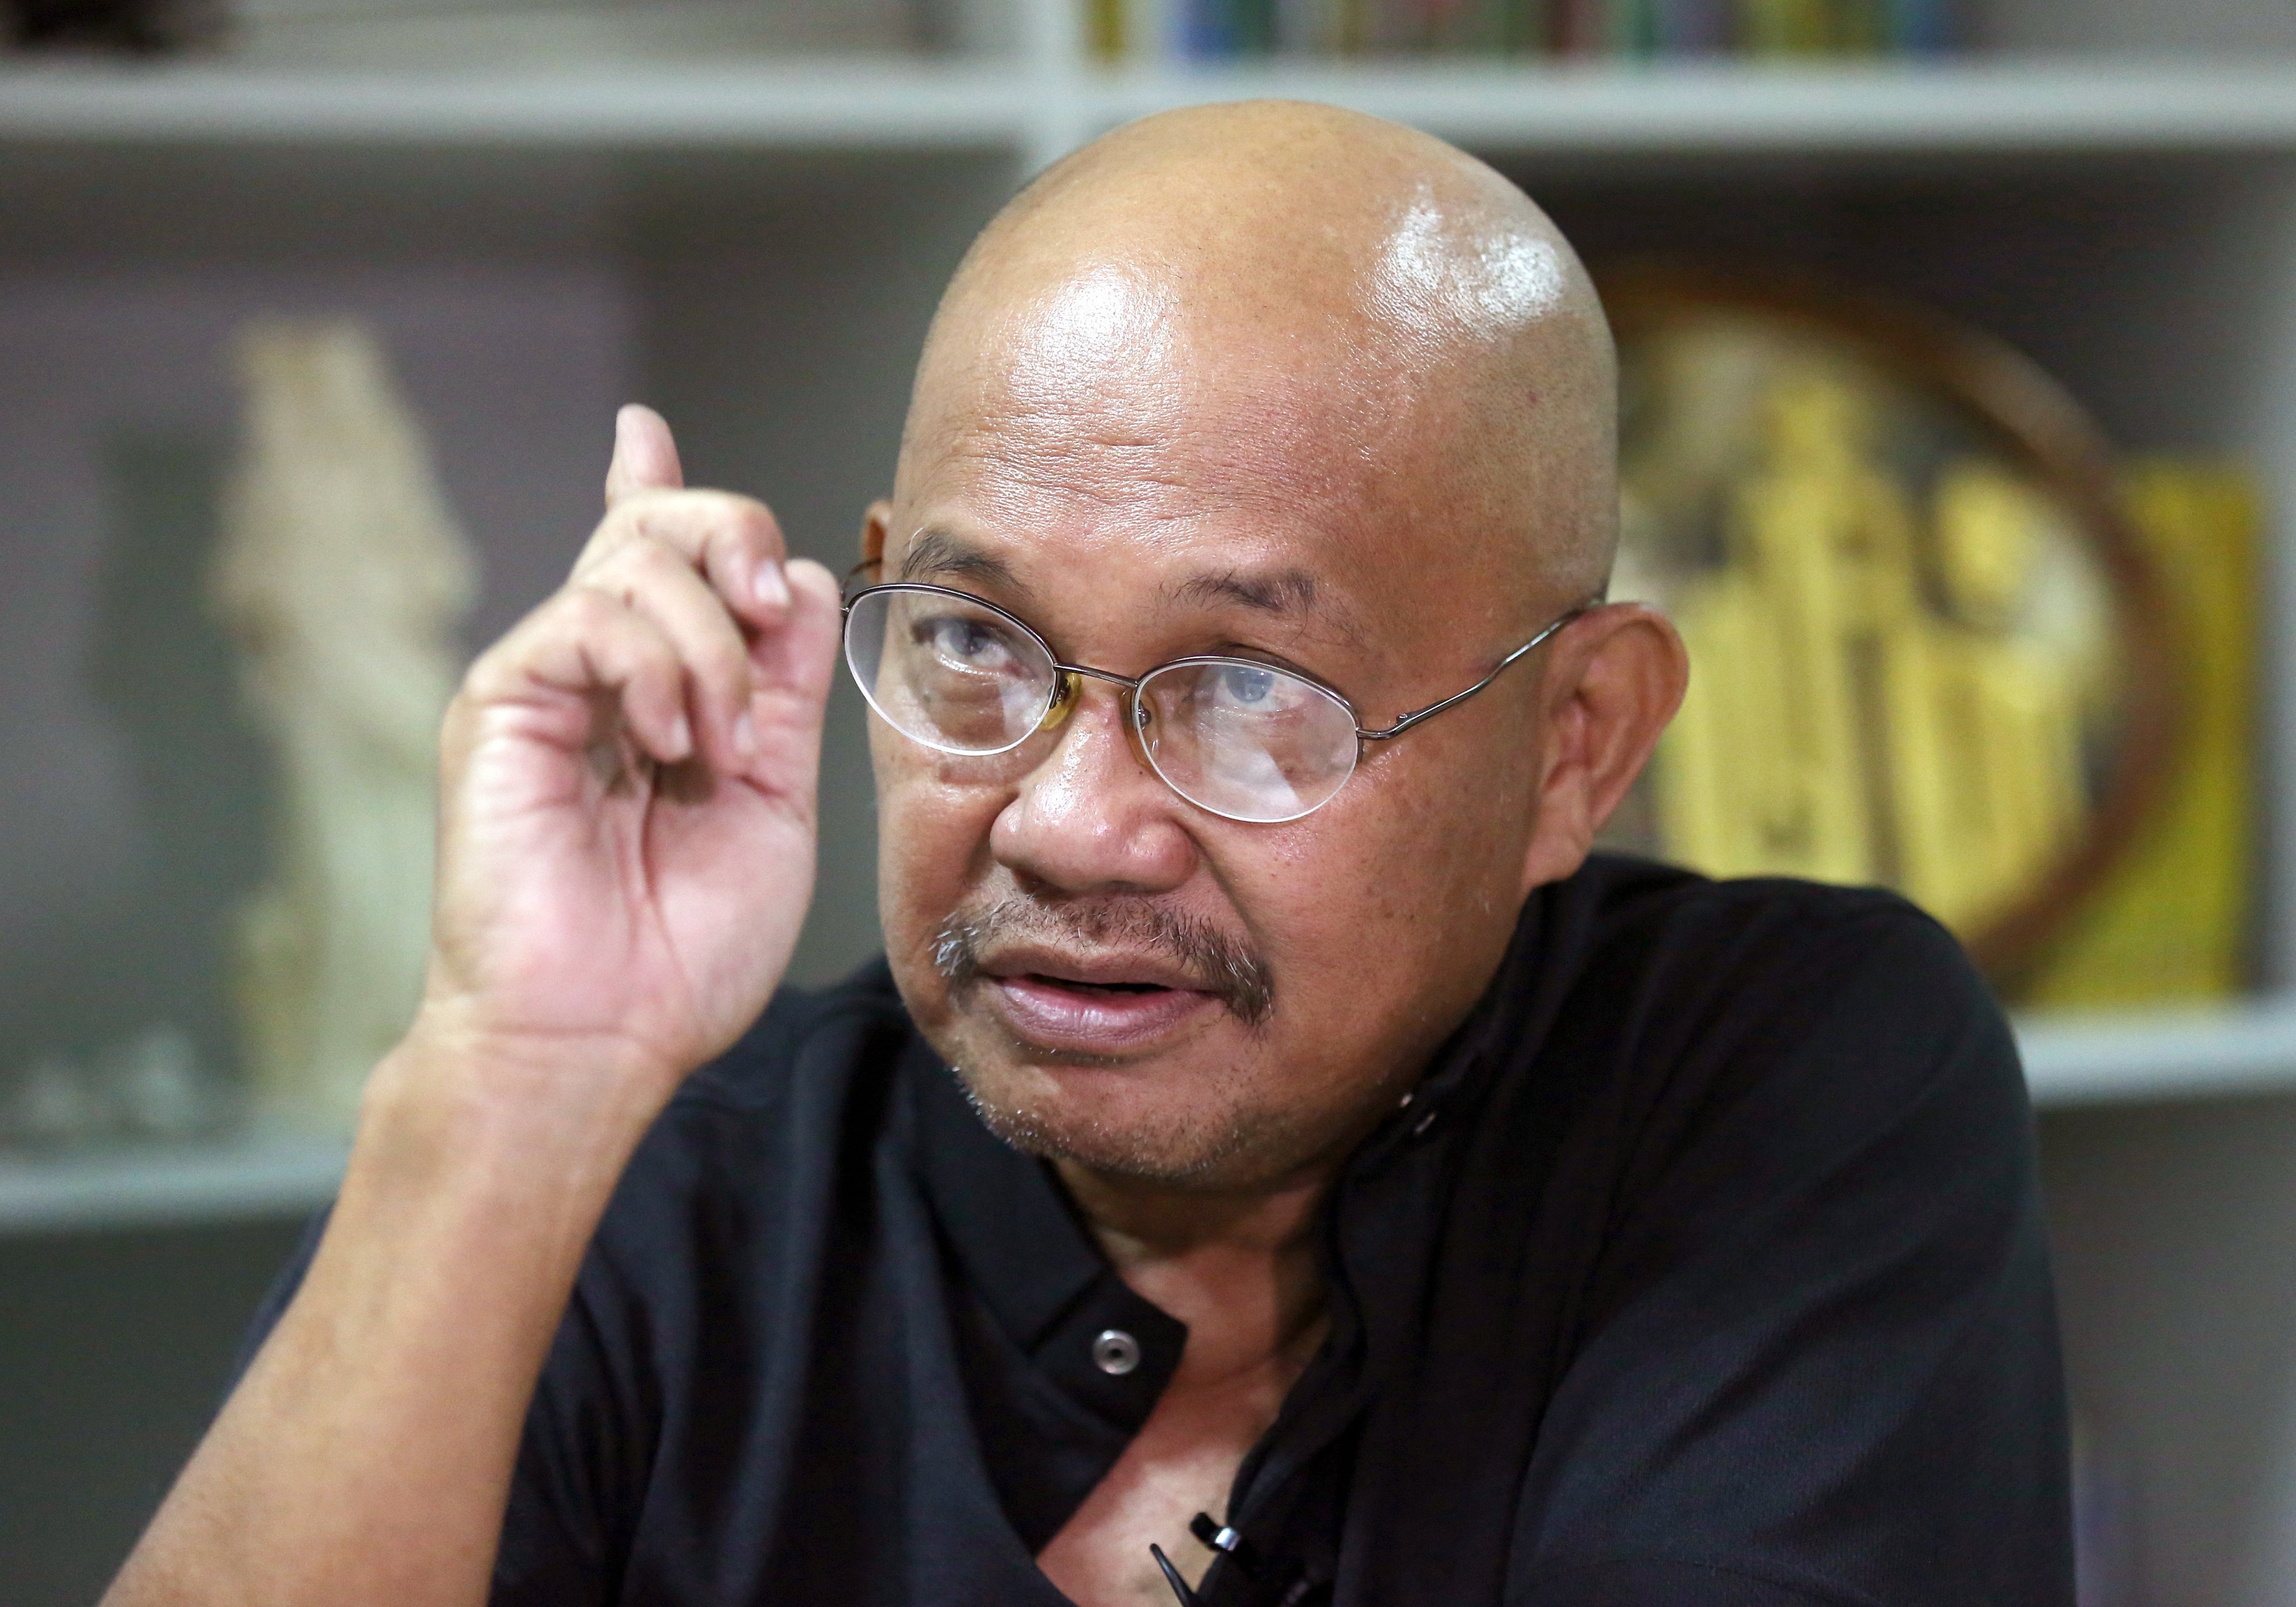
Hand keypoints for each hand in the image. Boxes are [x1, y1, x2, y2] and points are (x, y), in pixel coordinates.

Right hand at [412, 405, 841, 1118]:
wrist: (602, 1035)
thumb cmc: (682, 947)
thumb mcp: (776, 801)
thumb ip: (786, 690)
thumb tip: (801, 578)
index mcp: (658, 694)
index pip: (651, 563)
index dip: (651, 488)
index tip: (640, 430)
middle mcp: (597, 674)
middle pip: (658, 528)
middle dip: (733, 535)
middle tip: (769, 602)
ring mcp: (546, 682)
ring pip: (639, 563)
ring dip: (715, 649)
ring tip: (719, 749)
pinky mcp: (502, 701)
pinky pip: (589, 617)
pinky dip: (655, 668)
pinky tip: (670, 742)